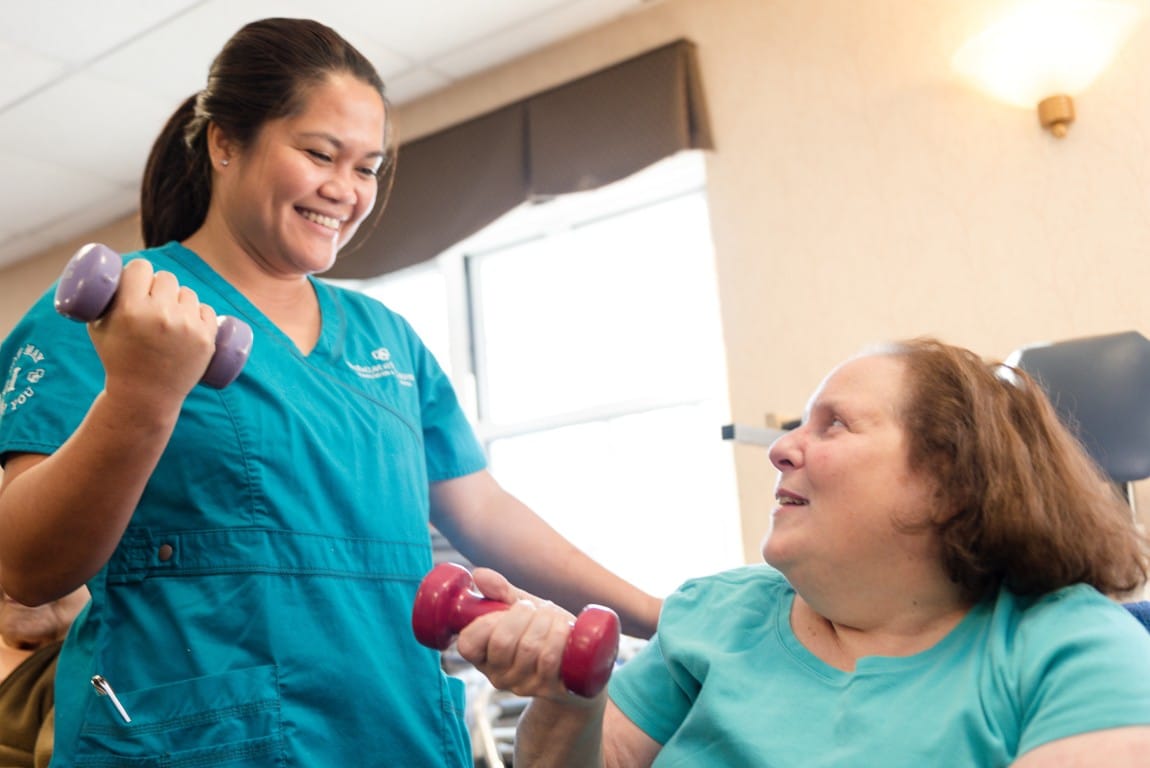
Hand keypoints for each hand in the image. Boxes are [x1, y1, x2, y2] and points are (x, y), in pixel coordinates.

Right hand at [88, 259, 219, 404]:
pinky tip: (189, 321)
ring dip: (179, 299)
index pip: (141, 268)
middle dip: (158, 286)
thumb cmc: (118, 358)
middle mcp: (160, 315)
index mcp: (130, 310)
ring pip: (187, 292)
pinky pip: (206, 309)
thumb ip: (105, 298)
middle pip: (165, 277)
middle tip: (153, 300)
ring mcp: (186, 326)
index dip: (139, 272)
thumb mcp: (98, 327)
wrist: (145, 395)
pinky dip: (198, 313)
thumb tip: (114, 271)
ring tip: (169, 315)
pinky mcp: (205, 338)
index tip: (138, 280)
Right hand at [455, 569, 602, 704]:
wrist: (580, 660)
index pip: (467, 645)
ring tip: (553, 616)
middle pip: (502, 642)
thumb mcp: (521, 609)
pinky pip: (549, 659)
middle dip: (522, 614)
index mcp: (484, 657)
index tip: (506, 610)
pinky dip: (558, 634)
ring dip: (545, 620)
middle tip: (534, 609)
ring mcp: (525, 685)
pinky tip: (565, 627)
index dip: (486, 622)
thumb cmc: (544, 630)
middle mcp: (500, 676)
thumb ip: (500, 591)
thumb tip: (478, 575)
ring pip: (529, 647)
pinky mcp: (550, 689)